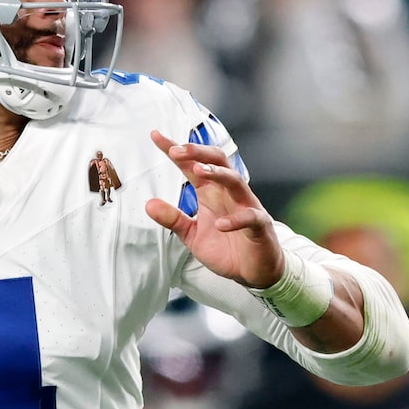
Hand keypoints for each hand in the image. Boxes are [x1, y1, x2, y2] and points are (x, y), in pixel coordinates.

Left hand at [144, 130, 282, 288]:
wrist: (254, 271)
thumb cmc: (226, 249)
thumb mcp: (192, 235)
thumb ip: (173, 219)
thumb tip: (149, 204)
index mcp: (211, 192)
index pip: (193, 165)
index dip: (175, 150)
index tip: (156, 136)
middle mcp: (228, 194)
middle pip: (217, 161)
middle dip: (198, 152)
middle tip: (177, 150)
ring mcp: (246, 207)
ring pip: (235, 180)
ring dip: (218, 174)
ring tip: (199, 172)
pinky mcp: (259, 225)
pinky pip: (249, 217)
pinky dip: (235, 219)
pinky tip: (220, 225)